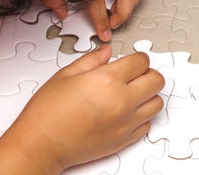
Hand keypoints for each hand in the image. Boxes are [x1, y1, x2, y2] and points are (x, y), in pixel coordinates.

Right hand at [0, 46, 163, 174]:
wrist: (41, 145)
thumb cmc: (47, 112)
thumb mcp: (65, 75)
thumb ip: (91, 60)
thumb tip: (107, 52)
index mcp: (107, 80)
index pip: (141, 62)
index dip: (139, 58)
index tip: (134, 60)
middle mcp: (121, 101)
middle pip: (157, 80)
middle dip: (149, 73)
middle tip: (137, 74)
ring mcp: (126, 122)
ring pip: (157, 103)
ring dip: (149, 95)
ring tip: (134, 93)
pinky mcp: (125, 139)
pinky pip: (147, 124)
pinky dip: (142, 116)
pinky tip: (127, 112)